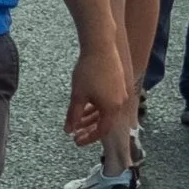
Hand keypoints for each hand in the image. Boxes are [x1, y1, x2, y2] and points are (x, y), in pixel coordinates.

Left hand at [66, 33, 136, 165]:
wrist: (100, 47)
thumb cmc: (88, 71)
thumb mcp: (78, 96)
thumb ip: (73, 115)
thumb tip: (68, 130)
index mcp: (112, 108)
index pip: (102, 131)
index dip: (88, 138)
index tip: (76, 141)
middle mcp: (120, 103)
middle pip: (104, 122)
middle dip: (89, 129)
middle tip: (75, 134)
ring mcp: (120, 93)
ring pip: (105, 111)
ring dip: (91, 118)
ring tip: (76, 121)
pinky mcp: (118, 84)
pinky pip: (107, 102)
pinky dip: (96, 107)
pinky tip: (84, 106)